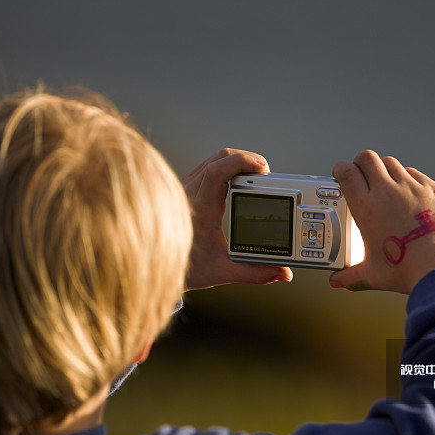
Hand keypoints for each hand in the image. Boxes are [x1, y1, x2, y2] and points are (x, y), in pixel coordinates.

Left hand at [182, 148, 293, 289]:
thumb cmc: (185, 269)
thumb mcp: (223, 271)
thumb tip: (282, 274)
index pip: (217, 172)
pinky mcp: (183, 189)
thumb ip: (255, 273)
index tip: (263, 168)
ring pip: (212, 160)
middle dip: (246, 160)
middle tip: (266, 174)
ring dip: (235, 162)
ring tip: (256, 175)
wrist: (153, 266)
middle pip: (218, 159)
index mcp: (198, 209)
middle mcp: (188, 194)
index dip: (242, 162)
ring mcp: (183, 188)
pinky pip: (206, 167)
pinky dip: (225, 167)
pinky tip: (237, 179)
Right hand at [329, 150, 434, 293]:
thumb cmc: (407, 272)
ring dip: (384, 170)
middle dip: (361, 163)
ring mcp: (412, 188)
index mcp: (367, 209)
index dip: (341, 169)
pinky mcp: (433, 189)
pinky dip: (407, 179)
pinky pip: (415, 174)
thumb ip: (351, 276)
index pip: (347, 173)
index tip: (341, 174)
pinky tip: (408, 194)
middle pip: (367, 158)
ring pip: (391, 163)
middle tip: (362, 175)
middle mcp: (388, 192)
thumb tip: (338, 281)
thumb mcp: (373, 274)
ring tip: (385, 185)